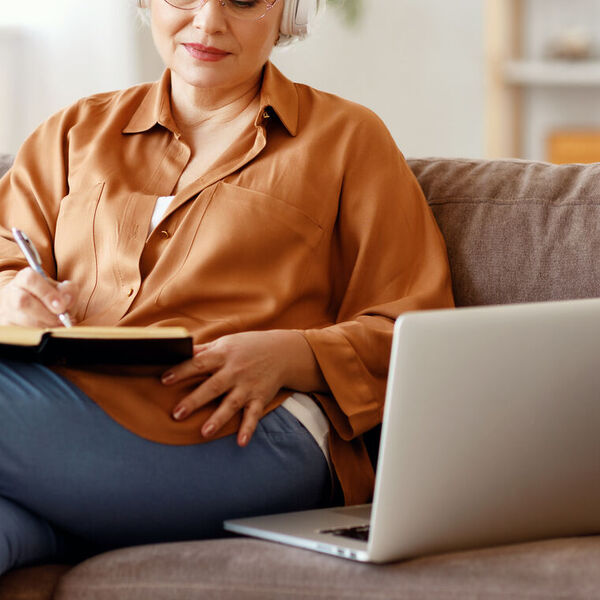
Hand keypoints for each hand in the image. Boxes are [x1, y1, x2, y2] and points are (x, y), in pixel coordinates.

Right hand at [0, 268, 77, 326]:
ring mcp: (7, 310)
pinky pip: (25, 332)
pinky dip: (42, 332)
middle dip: (47, 313)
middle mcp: (12, 292)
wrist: (33, 305)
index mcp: (24, 278)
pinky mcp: (8, 325)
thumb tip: (66, 300)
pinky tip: (51, 328)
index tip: (61, 306)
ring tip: (59, 324)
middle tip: (62, 319)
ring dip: (47, 325)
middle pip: (23, 302)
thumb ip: (68, 290)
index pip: (30, 280)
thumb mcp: (61, 289)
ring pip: (24, 320)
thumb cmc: (48, 296)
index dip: (47, 293)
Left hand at [162, 330, 327, 446]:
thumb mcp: (226, 342)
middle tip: (176, 414)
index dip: (181, 371)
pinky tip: (240, 442)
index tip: (164, 380)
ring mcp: (248, 386)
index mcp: (223, 355)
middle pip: (212, 386)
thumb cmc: (249, 346)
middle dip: (194, 400)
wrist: (283, 351)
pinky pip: (253, 415)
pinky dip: (248, 429)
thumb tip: (178, 350)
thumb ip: (203, 350)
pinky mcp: (260, 398)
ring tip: (204, 432)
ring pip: (232, 403)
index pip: (199, 363)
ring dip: (218, 418)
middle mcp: (235, 371)